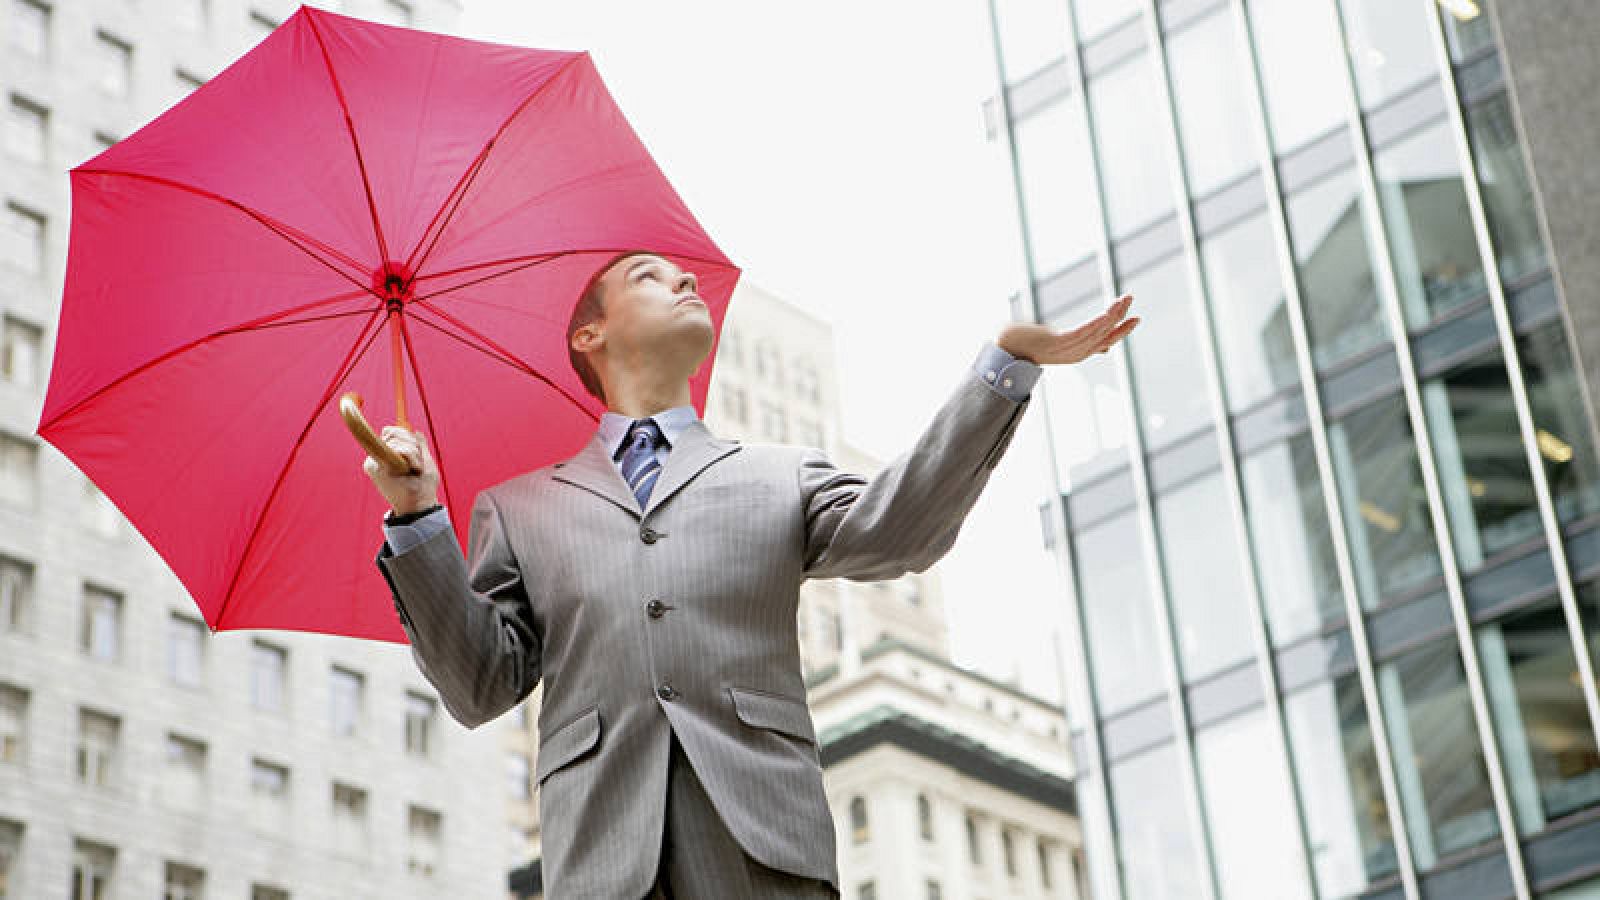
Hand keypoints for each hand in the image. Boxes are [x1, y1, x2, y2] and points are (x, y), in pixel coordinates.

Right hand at [363, 426, 439, 515]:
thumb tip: (417, 432)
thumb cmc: (422, 487)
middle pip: (393, 432)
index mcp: (386, 455)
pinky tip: (412, 469)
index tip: (417, 452)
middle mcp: (376, 457)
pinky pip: (397, 449)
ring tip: (415, 470)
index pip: (391, 431)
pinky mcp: (374, 467)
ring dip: (414, 454)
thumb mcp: (424, 461)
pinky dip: (411, 456)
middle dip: (413, 445)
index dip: (407, 436)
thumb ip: (419, 445)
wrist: (419, 505)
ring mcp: (373, 461)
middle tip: (417, 465)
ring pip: (396, 440)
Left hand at [997, 294, 1138, 364]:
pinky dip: (1095, 324)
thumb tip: (1087, 340)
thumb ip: (1074, 339)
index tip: (1137, 318)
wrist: (1005, 343)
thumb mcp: (1056, 340)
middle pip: (1104, 335)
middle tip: (1130, 298)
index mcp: (1077, 352)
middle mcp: (1074, 353)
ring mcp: (1066, 350)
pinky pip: (1081, 333)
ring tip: (1123, 299)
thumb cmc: (1028, 340)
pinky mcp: (1056, 343)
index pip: (1106, 341)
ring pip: (1096, 332)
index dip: (1121, 330)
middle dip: (1120, 317)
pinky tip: (1106, 315)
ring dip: (1111, 315)